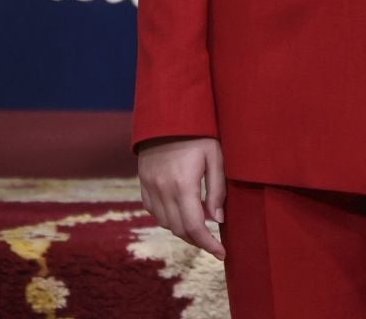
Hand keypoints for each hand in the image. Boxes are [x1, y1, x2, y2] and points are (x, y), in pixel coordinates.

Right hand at [137, 136, 226, 259]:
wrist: (167, 112)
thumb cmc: (198, 133)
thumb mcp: (215, 157)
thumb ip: (217, 190)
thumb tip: (217, 220)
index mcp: (183, 184)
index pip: (195, 227)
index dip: (209, 244)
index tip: (222, 253)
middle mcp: (162, 188)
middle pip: (179, 229)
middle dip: (198, 241)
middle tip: (214, 244)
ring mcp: (150, 185)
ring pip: (165, 222)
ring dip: (182, 230)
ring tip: (199, 228)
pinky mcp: (143, 180)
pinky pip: (152, 210)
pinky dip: (166, 218)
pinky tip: (179, 214)